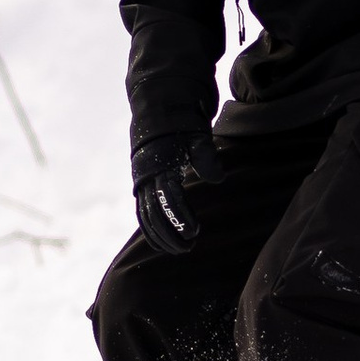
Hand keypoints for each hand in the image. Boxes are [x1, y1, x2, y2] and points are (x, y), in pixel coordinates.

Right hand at [132, 128, 220, 252]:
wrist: (158, 110)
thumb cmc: (181, 124)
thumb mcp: (196, 136)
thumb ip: (206, 157)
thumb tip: (217, 179)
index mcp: (161, 166)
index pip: (169, 199)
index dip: (181, 217)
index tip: (194, 232)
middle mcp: (147, 177)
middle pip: (154, 214)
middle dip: (170, 234)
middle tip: (189, 247)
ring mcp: (142, 182)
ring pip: (145, 217)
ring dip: (160, 237)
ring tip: (179, 250)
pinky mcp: (141, 185)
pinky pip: (142, 213)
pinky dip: (150, 230)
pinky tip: (162, 244)